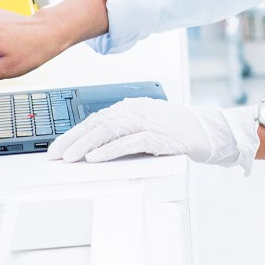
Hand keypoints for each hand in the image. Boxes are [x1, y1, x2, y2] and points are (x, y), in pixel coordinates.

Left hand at [49, 98, 258, 169]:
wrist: (209, 131)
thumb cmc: (177, 131)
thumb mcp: (147, 126)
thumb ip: (124, 132)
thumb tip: (93, 149)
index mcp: (133, 106)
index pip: (96, 118)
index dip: (74, 133)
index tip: (57, 147)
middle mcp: (138, 109)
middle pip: (98, 123)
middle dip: (73, 139)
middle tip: (55, 154)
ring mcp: (148, 121)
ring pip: (109, 131)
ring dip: (86, 145)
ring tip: (69, 157)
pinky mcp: (158, 135)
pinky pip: (127, 142)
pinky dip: (108, 150)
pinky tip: (94, 158)